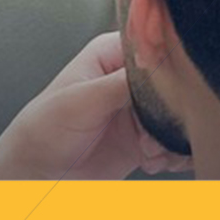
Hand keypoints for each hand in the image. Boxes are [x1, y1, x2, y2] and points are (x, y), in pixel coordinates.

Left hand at [0, 32, 190, 179]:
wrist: (38, 172)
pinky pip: (178, 144)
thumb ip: (117, 84)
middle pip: (176, 86)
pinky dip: (174, 156)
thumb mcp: (79, 101)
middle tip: (153, 134)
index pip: (154, 47)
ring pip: (181, 117)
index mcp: (110, 54)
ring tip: (149, 152)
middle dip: (174, 114)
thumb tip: (155, 67)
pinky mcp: (147, 139)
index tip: (171, 94)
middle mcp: (129, 79)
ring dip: (174, 139)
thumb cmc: (44, 127)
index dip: (170, 69)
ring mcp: (140, 110)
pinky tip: (153, 163)